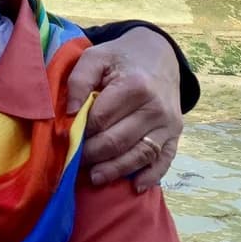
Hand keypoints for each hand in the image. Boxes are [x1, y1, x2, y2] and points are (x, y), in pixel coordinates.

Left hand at [66, 26, 181, 190]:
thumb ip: (79, 80)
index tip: (64, 140)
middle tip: (73, 161)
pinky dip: (151, 176)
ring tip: (94, 177)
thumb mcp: (95, 57)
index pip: (101, 119)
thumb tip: (69, 113)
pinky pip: (165, 160)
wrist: (159, 55)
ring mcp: (168, 123)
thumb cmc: (120, 58)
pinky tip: (135, 186)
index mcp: (134, 86)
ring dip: (116, 170)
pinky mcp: (176, 134)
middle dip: (93, 155)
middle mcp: (155, 108)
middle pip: (118, 141)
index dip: (80, 132)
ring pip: (140, 155)